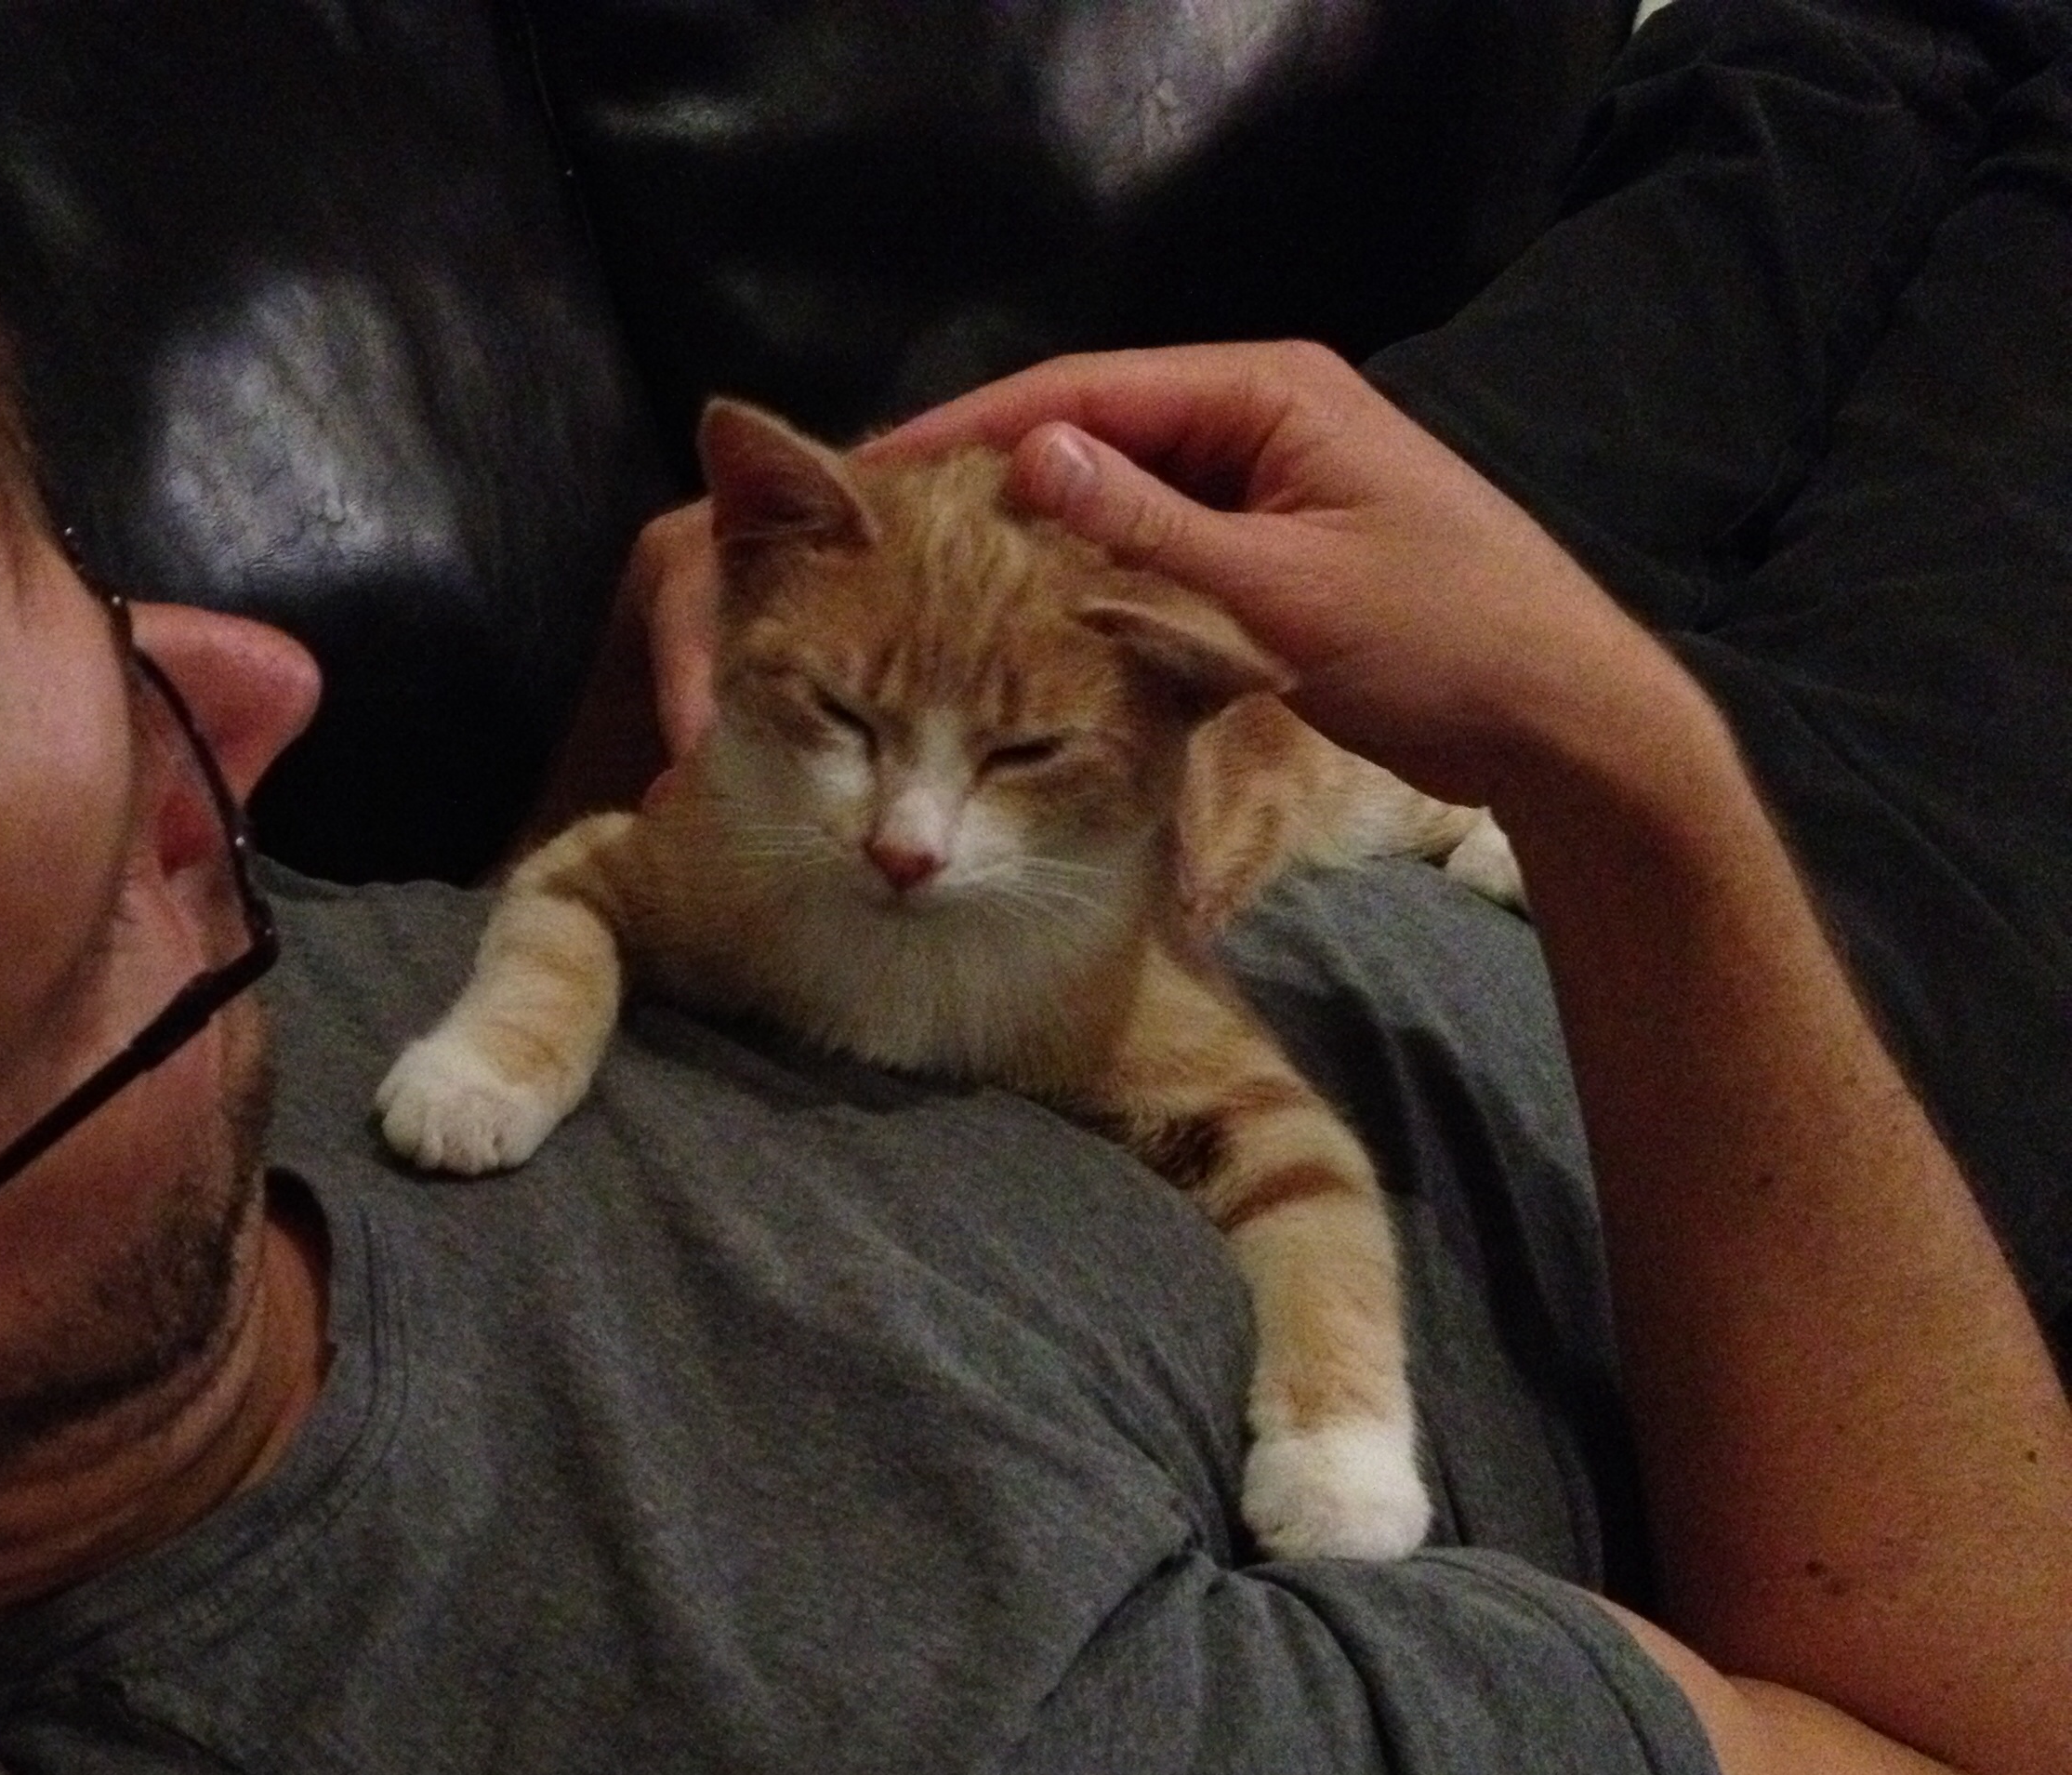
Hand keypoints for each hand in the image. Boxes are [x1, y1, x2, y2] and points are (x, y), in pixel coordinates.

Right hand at [876, 340, 1685, 809]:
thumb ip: (1151, 526)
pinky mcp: (1265, 557)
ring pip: (1117, 500)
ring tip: (923, 578)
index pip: (1086, 389)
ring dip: (1034, 538)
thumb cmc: (1445, 638)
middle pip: (1092, 434)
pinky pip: (1152, 553)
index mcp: (1268, 392)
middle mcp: (1259, 420)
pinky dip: (1090, 582)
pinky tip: (1020, 622)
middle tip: (879, 533)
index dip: (974, 427)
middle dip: (989, 481)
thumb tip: (1029, 458)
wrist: (1561, 723)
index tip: (876, 471)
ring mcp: (1262, 489)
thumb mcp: (1282, 586)